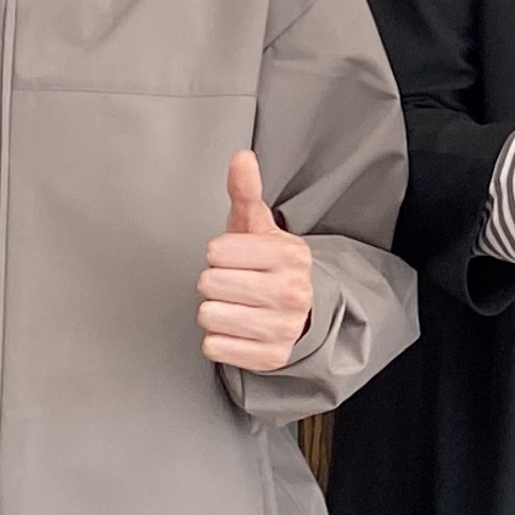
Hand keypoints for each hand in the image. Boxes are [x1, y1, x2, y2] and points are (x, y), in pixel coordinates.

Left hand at [200, 150, 316, 372]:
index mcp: (289, 255)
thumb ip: (246, 191)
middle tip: (237, 284)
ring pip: (209, 316)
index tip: (237, 259)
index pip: (216, 252)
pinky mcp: (270, 357)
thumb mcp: (259, 227)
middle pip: (209, 285)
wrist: (306, 312)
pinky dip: (220, 340)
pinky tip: (239, 329)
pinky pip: (214, 347)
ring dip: (216, 312)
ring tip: (238, 306)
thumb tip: (241, 157)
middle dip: (216, 283)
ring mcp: (282, 328)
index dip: (220, 255)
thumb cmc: (271, 266)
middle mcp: (291, 293)